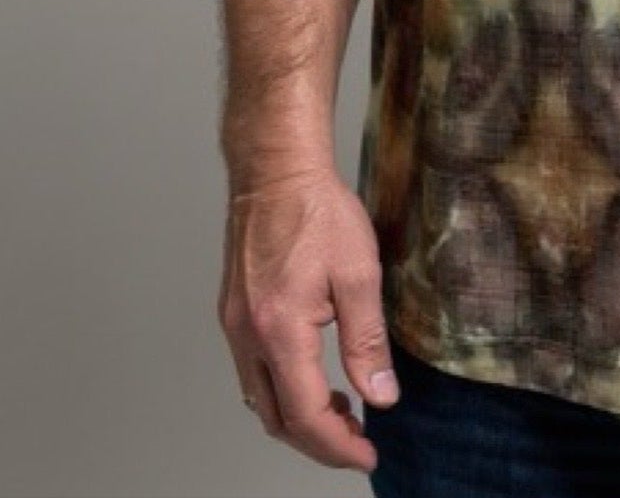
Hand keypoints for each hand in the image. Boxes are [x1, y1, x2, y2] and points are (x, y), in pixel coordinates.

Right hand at [218, 165, 401, 472]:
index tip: (367, 455)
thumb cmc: (318, 212)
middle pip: (276, 418)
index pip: (304, 416)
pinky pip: (252, 371)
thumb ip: (367, 342)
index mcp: (280, 331)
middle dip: (317, 441)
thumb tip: (380, 397)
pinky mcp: (234, 312)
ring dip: (297, 417)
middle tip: (357, 441)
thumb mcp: (359, 274)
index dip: (337, 446)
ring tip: (340, 412)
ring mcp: (235, 326)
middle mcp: (248, 336)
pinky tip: (311, 376)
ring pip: (260, 398)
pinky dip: (282, 389)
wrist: (276, 170)